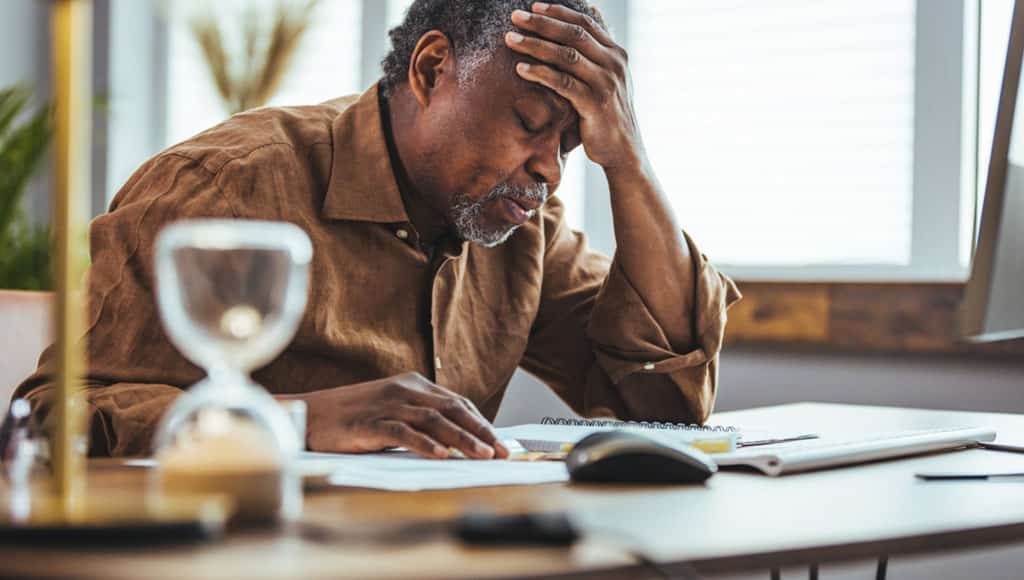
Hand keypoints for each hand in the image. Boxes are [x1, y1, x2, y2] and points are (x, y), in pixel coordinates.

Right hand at [297, 372, 508, 458]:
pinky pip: (402, 431)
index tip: (502, 444)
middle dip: (481, 432)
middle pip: (452, 409)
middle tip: (502, 453)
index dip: (482, 423)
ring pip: (434, 420)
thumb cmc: (353, 419)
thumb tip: (457, 444)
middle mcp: (404, 390)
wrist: (308, 415)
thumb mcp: (393, 412)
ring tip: (482, 456)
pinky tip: (441, 455)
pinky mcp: (369, 421)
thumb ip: (421, 421)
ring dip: (462, 439)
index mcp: (413, 385)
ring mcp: (387, 404)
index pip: (458, 403)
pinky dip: (425, 443)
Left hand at [506, 2, 644, 170]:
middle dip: (542, 24)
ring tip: (510, 39)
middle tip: (515, 17)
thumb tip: (585, 17)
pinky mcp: (595, 105)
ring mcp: (606, 84)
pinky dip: (541, 74)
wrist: (624, 152)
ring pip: (566, 56)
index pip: (585, 23)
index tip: (533, 6)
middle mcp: (614, 64)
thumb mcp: (606, 80)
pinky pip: (564, 84)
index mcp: (616, 54)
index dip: (558, 13)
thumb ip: (596, 53)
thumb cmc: (607, 115)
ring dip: (535, 45)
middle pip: (574, 35)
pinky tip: (521, 69)